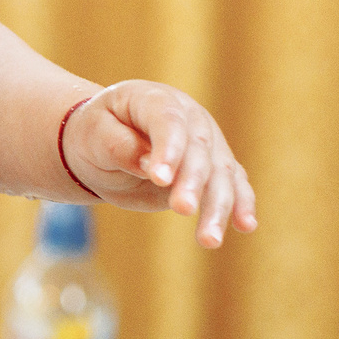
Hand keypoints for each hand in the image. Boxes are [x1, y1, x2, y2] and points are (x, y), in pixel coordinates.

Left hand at [62, 81, 258, 247]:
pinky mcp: (215, 167)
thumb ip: (120, 147)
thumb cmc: (96, 133)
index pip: (168, 121)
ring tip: (209, 239)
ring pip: (221, 173)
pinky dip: (241, 204)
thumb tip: (149, 165)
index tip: (159, 179)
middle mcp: (189, 116)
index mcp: (155, 99)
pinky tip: (245, 226)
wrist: (106, 141)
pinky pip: (234, 184)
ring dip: (218, 206)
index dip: (168, 149)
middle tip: (182, 209)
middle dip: (192, 182)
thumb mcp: (94, 135)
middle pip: (199, 149)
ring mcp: (207, 141)